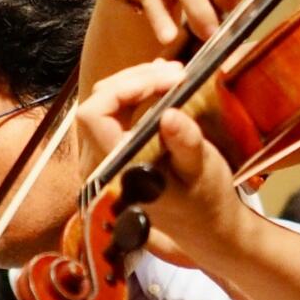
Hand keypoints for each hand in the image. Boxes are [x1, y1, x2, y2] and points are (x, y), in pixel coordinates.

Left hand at [75, 61, 247, 266]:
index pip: (94, 114)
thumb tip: (170, 115)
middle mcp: (98, 167)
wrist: (206, 226)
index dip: (124, 88)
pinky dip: (136, 96)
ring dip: (136, 85)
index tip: (164, 80)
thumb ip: (185, 144)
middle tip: (176, 73)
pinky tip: (162, 88)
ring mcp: (101, 161)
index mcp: (116, 170)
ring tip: (172, 76)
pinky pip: (113, 115)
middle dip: (136, 80)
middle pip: (98, 102)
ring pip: (105, 105)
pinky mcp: (111, 155)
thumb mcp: (202, 170)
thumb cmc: (206, 200)